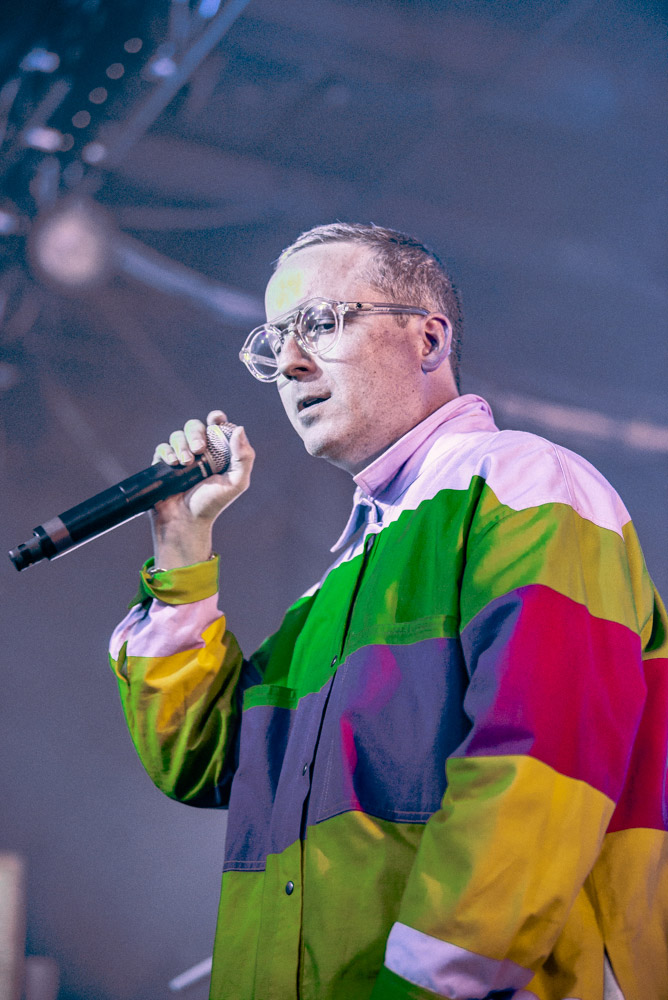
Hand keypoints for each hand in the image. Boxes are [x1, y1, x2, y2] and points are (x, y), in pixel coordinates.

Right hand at [150, 410, 254, 567]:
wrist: (185, 521)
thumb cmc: (212, 504)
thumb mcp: (236, 483)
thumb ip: (244, 457)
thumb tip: (239, 429)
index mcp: (219, 452)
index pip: (217, 426)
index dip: (216, 418)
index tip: (215, 419)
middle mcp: (199, 452)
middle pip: (195, 426)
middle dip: (196, 433)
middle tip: (199, 450)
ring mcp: (181, 456)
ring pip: (178, 435)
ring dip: (182, 445)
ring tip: (186, 463)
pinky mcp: (164, 464)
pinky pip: (163, 447)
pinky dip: (168, 452)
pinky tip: (173, 464)